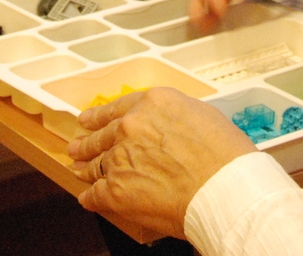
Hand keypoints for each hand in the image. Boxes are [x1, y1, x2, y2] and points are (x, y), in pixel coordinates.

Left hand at [68, 88, 255, 238]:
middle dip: (88, 143)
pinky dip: (91, 197)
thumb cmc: (225, 157)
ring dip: (87, 168)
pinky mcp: (115, 190)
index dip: (99, 116)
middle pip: (102, 135)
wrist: (225, 190)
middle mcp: (131, 126)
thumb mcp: (202, 116)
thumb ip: (174, 117)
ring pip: (96, 164)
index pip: (117, 108)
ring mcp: (120, 158)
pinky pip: (95, 194)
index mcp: (152, 103)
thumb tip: (166, 127)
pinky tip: (89, 198)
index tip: (88, 120)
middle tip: (78, 147)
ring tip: (80, 170)